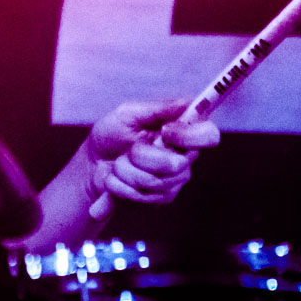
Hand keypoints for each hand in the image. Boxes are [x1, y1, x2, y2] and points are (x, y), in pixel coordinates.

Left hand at [84, 99, 219, 221]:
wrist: (91, 163)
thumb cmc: (111, 134)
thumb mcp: (129, 114)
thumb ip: (158, 109)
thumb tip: (188, 102)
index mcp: (181, 132)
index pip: (208, 135)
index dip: (189, 136)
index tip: (165, 132)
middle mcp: (183, 157)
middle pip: (176, 164)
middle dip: (141, 156)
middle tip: (129, 149)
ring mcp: (174, 181)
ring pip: (155, 182)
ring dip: (126, 170)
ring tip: (120, 162)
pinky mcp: (161, 199)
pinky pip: (142, 197)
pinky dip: (121, 186)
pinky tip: (118, 178)